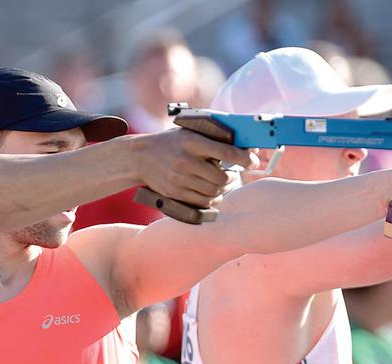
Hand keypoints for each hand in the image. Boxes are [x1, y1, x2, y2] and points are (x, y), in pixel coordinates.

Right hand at [134, 128, 258, 208]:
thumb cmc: (170, 143)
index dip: (244, 159)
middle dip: (232, 177)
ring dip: (223, 189)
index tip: (251, 162)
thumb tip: (241, 146)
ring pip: (213, 192)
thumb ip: (211, 139)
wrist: (139, 157)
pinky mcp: (175, 193)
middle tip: (234, 174)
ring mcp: (179, 179)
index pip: (226, 153)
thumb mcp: (188, 133)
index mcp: (191, 142)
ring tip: (223, 183)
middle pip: (221, 177)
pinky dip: (211, 199)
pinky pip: (201, 201)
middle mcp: (185, 161)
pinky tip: (212, 192)